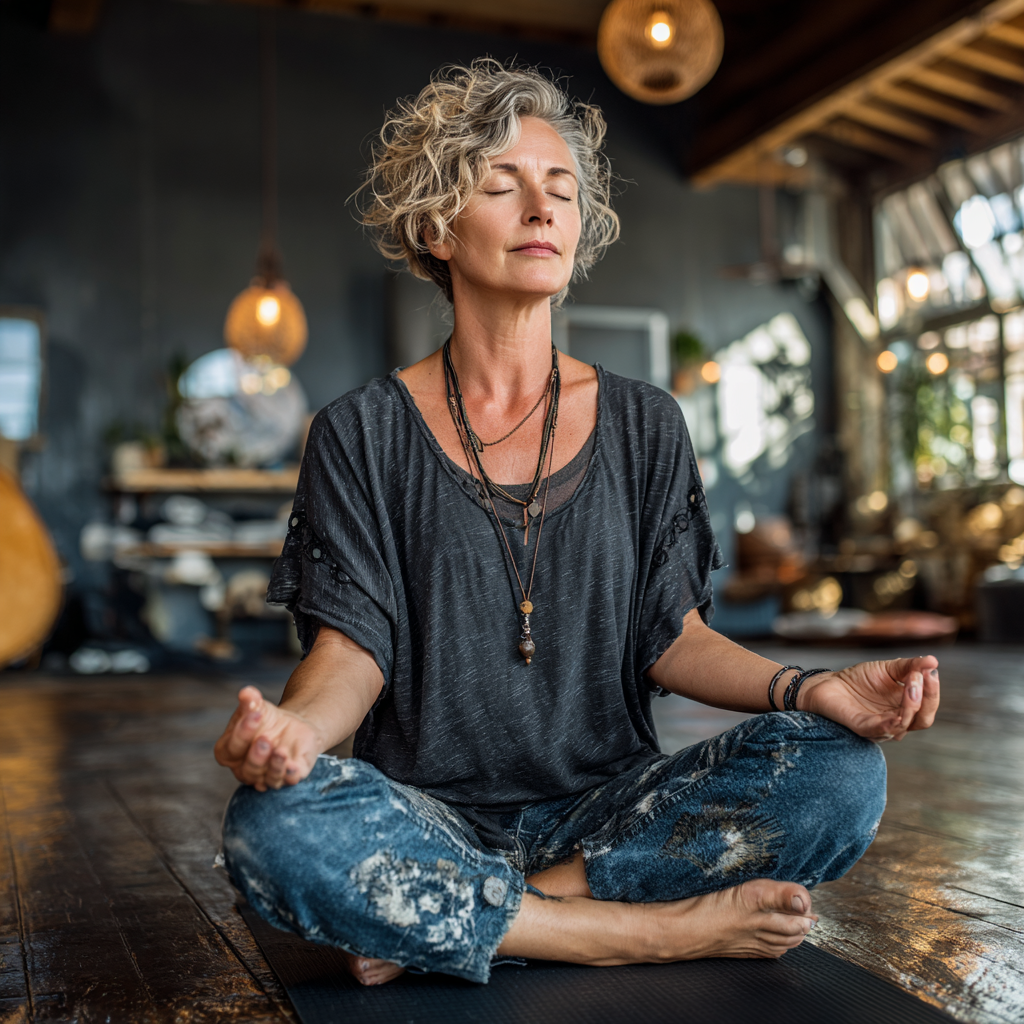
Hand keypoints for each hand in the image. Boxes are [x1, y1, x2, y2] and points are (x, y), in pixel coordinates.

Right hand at [214, 686, 326, 790]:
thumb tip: (247, 692)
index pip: (231, 748)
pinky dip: (290, 775)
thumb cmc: (266, 721)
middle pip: (248, 768)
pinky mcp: (289, 776)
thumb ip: (250, 702)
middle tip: (265, 739)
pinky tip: (293, 766)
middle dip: (256, 755)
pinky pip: (288, 780)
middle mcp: (246, 769)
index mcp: (230, 752)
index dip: (242, 732)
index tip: (255, 714)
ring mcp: (267, 776)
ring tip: (280, 751)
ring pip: (267, 778)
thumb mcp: (257, 708)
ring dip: (274, 766)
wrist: (292, 727)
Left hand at [797, 656, 939, 740]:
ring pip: (903, 725)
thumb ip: (910, 666)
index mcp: (906, 708)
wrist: (828, 683)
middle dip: (925, 698)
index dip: (932, 690)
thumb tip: (933, 660)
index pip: (928, 706)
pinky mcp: (861, 728)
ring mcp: (879, 727)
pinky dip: (889, 724)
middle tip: (921, 677)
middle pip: (922, 719)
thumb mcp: (888, 668)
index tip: (931, 671)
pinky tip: (896, 715)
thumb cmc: (860, 679)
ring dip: (910, 705)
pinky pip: (878, 730)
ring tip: (910, 683)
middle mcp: (896, 722)